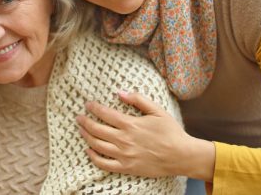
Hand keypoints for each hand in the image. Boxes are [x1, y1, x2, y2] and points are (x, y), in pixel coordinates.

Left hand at [76, 91, 214, 180]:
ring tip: (81, 130)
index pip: (105, 114)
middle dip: (85, 122)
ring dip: (86, 136)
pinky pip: (104, 164)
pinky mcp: (126, 167)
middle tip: (79, 117)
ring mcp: (124, 155)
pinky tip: (88, 150)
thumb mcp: (157, 111)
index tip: (87, 104)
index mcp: (130, 124)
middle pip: (96, 129)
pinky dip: (93, 157)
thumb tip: (120, 92)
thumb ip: (138, 100)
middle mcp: (124, 140)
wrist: (182, 156)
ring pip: (97, 145)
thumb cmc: (171, 132)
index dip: (93, 108)